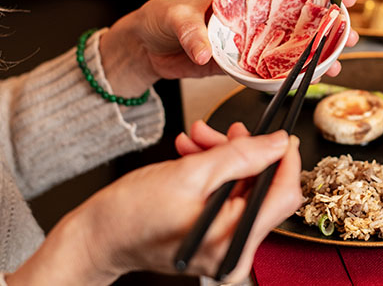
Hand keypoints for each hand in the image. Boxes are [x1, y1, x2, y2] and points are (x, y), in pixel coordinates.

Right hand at [9, 128, 302, 284]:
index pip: (283, 196)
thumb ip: (240, 156)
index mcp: (233, 243)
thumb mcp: (190, 173)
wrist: (97, 235)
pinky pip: (227, 198)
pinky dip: (214, 174)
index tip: (281, 134)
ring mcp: (224, 247)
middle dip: (243, 154)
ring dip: (223, 159)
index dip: (284, 160)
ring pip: (242, 190)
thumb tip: (277, 143)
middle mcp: (235, 252)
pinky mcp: (214, 239)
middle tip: (225, 130)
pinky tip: (193, 155)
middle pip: (261, 191)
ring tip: (198, 140)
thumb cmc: (130, 213)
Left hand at [98, 0, 358, 97]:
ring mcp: (251, 35)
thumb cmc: (162, 18)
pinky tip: (313, 77)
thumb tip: (205, 54)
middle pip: (299, 13)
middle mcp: (253, 10)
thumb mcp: (176, 20)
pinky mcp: (244, 58)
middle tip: (350, 33)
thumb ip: (193, 34)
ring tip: (339, 59)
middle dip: (328, 22)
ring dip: (317, 49)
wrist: (147, 45)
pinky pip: (275, 64)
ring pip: (292, 40)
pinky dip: (295, 70)